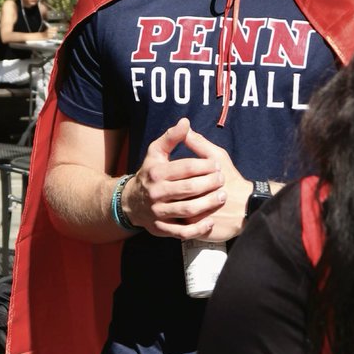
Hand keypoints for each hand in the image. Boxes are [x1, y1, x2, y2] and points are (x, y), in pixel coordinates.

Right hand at [122, 118, 247, 240]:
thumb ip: (171, 137)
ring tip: (222, 196)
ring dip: (208, 203)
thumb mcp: (156, 153)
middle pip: (188, 189)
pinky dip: (197, 229)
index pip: (185, 167)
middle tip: (222, 180)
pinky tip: (210, 222)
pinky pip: (182, 232)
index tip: (217, 165)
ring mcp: (158, 212)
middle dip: (209, 184)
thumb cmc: (150, 173)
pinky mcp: (161, 228)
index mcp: (156, 173)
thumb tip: (186, 122)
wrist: (131, 202)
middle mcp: (156, 193)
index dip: (204, 166)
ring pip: (187, 210)